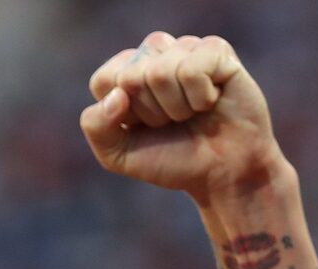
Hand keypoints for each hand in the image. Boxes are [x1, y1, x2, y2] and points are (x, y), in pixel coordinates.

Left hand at [81, 31, 282, 204]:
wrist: (222, 172)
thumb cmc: (171, 159)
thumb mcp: (119, 155)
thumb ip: (96, 127)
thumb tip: (117, 94)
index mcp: (124, 74)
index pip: (104, 81)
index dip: (123, 115)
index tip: (143, 128)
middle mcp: (153, 55)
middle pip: (131, 76)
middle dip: (151, 113)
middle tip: (173, 122)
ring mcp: (184, 48)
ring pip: (160, 72)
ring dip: (177, 107)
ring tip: (193, 113)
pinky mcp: (215, 49)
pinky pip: (192, 69)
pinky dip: (200, 97)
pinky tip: (211, 101)